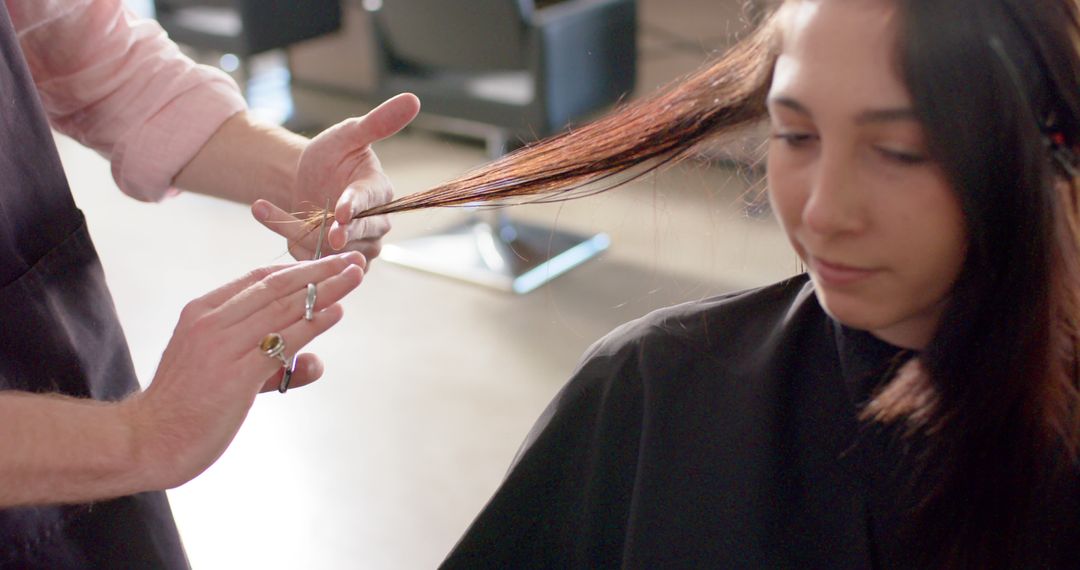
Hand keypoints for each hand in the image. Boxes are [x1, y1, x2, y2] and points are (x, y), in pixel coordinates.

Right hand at [121, 252, 365, 488]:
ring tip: (355, 277)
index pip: (259, 280)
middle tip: (354, 260)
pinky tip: (335, 312)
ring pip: (282, 308)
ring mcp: (221, 347)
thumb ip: (272, 365)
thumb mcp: (225, 371)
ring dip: (325, 290)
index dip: (300, 268)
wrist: (149, 440)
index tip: (332, 261)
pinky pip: (280, 343)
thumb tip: (316, 363)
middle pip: (276, 287)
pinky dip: (310, 325)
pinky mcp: (234, 376)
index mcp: (203, 312)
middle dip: (320, 270)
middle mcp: (211, 322)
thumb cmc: (186, 406)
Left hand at [252, 93, 420, 260]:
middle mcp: (375, 225)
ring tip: (262, 207)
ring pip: (330, 250)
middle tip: (320, 231)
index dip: (356, 208)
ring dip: (297, 232)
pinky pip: (311, 259)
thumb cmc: (333, 154)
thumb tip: (413, 99)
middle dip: (336, 234)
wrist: (307, 180)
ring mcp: (357, 247)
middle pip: (357, 236)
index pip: (371, 203)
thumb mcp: (350, 134)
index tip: (343, 214)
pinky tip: (264, 213)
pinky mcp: (333, 260)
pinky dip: (286, 239)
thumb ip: (379, 122)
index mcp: (380, 192)